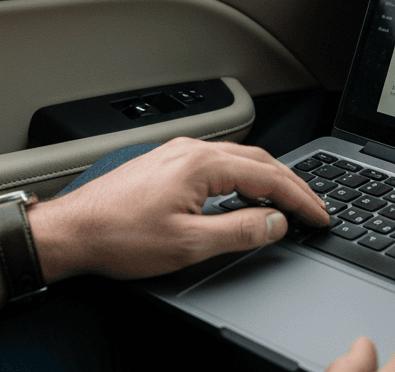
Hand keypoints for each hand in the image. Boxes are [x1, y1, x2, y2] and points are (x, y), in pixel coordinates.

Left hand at [28, 137, 329, 280]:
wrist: (73, 230)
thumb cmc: (119, 236)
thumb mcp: (188, 244)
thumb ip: (239, 232)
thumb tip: (275, 223)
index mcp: (202, 163)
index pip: (268, 176)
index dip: (300, 197)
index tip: (320, 215)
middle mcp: (191, 149)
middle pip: (257, 159)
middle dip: (290, 182)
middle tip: (313, 207)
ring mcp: (176, 152)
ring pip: (237, 158)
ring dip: (267, 177)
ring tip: (287, 200)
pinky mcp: (165, 162)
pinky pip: (217, 161)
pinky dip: (242, 175)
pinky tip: (244, 192)